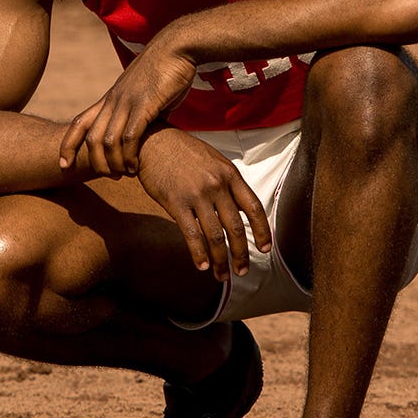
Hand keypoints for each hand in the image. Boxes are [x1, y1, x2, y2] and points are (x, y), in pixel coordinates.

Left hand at [58, 39, 199, 177]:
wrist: (177, 48)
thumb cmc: (165, 71)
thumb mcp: (145, 95)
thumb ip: (140, 114)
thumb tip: (143, 132)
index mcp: (110, 98)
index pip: (78, 123)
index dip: (68, 145)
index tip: (63, 164)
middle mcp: (113, 101)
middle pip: (91, 138)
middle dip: (95, 163)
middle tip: (109, 178)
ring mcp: (127, 102)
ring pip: (107, 141)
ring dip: (113, 164)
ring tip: (124, 175)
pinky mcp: (145, 104)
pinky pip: (129, 137)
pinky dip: (129, 156)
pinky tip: (136, 166)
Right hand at [135, 129, 272, 279]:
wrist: (153, 141)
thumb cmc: (183, 152)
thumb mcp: (214, 161)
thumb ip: (228, 184)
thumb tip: (240, 210)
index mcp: (230, 175)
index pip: (253, 208)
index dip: (263, 231)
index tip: (265, 249)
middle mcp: (217, 185)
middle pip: (236, 228)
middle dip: (241, 254)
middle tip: (242, 272)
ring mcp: (197, 195)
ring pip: (215, 236)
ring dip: (220, 261)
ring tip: (222, 276)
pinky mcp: (176, 203)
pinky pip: (191, 234)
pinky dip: (198, 254)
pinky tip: (201, 266)